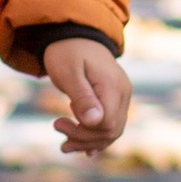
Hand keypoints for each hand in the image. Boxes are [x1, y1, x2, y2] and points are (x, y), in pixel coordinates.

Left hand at [43, 36, 130, 156]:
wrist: (74, 34)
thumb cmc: (67, 52)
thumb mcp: (68, 73)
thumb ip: (82, 97)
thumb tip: (95, 122)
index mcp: (113, 87)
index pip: (105, 124)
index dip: (83, 132)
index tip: (57, 123)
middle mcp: (123, 93)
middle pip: (110, 130)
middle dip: (84, 139)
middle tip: (57, 130)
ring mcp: (122, 95)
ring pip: (112, 130)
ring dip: (88, 140)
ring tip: (65, 144)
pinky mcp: (116, 97)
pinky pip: (111, 122)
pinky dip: (96, 135)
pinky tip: (83, 147)